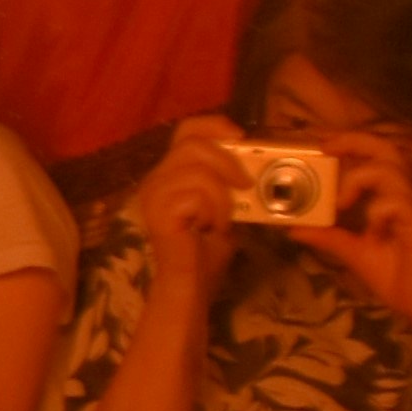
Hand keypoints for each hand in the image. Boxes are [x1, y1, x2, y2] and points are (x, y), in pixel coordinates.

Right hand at [129, 112, 244, 304]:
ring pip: (197, 171)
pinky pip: (196, 195)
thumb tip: (258, 162)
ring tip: (225, 218)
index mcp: (169, 173)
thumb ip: (231, 182)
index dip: (215, 125)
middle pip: (192, 144)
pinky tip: (213, 229)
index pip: (186, 130)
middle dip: (227, 161)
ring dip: (222, 195)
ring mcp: (153, 196)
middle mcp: (155, 180)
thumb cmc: (207, 249)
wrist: (192, 284)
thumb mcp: (225, 206)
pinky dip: (215, 211)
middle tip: (245, 185)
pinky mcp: (158, 213)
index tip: (241, 138)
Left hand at [285, 149, 411, 344]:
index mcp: (389, 198)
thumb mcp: (352, 253)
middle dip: (355, 141)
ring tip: (341, 202)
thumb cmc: (395, 274)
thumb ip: (327, 237)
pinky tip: (372, 230)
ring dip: (359, 179)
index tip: (322, 146)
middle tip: (326, 149)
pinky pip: (399, 204)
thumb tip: (294, 229)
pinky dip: (379, 211)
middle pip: (387, 151)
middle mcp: (403, 196)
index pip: (375, 157)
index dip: (351, 144)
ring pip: (390, 172)